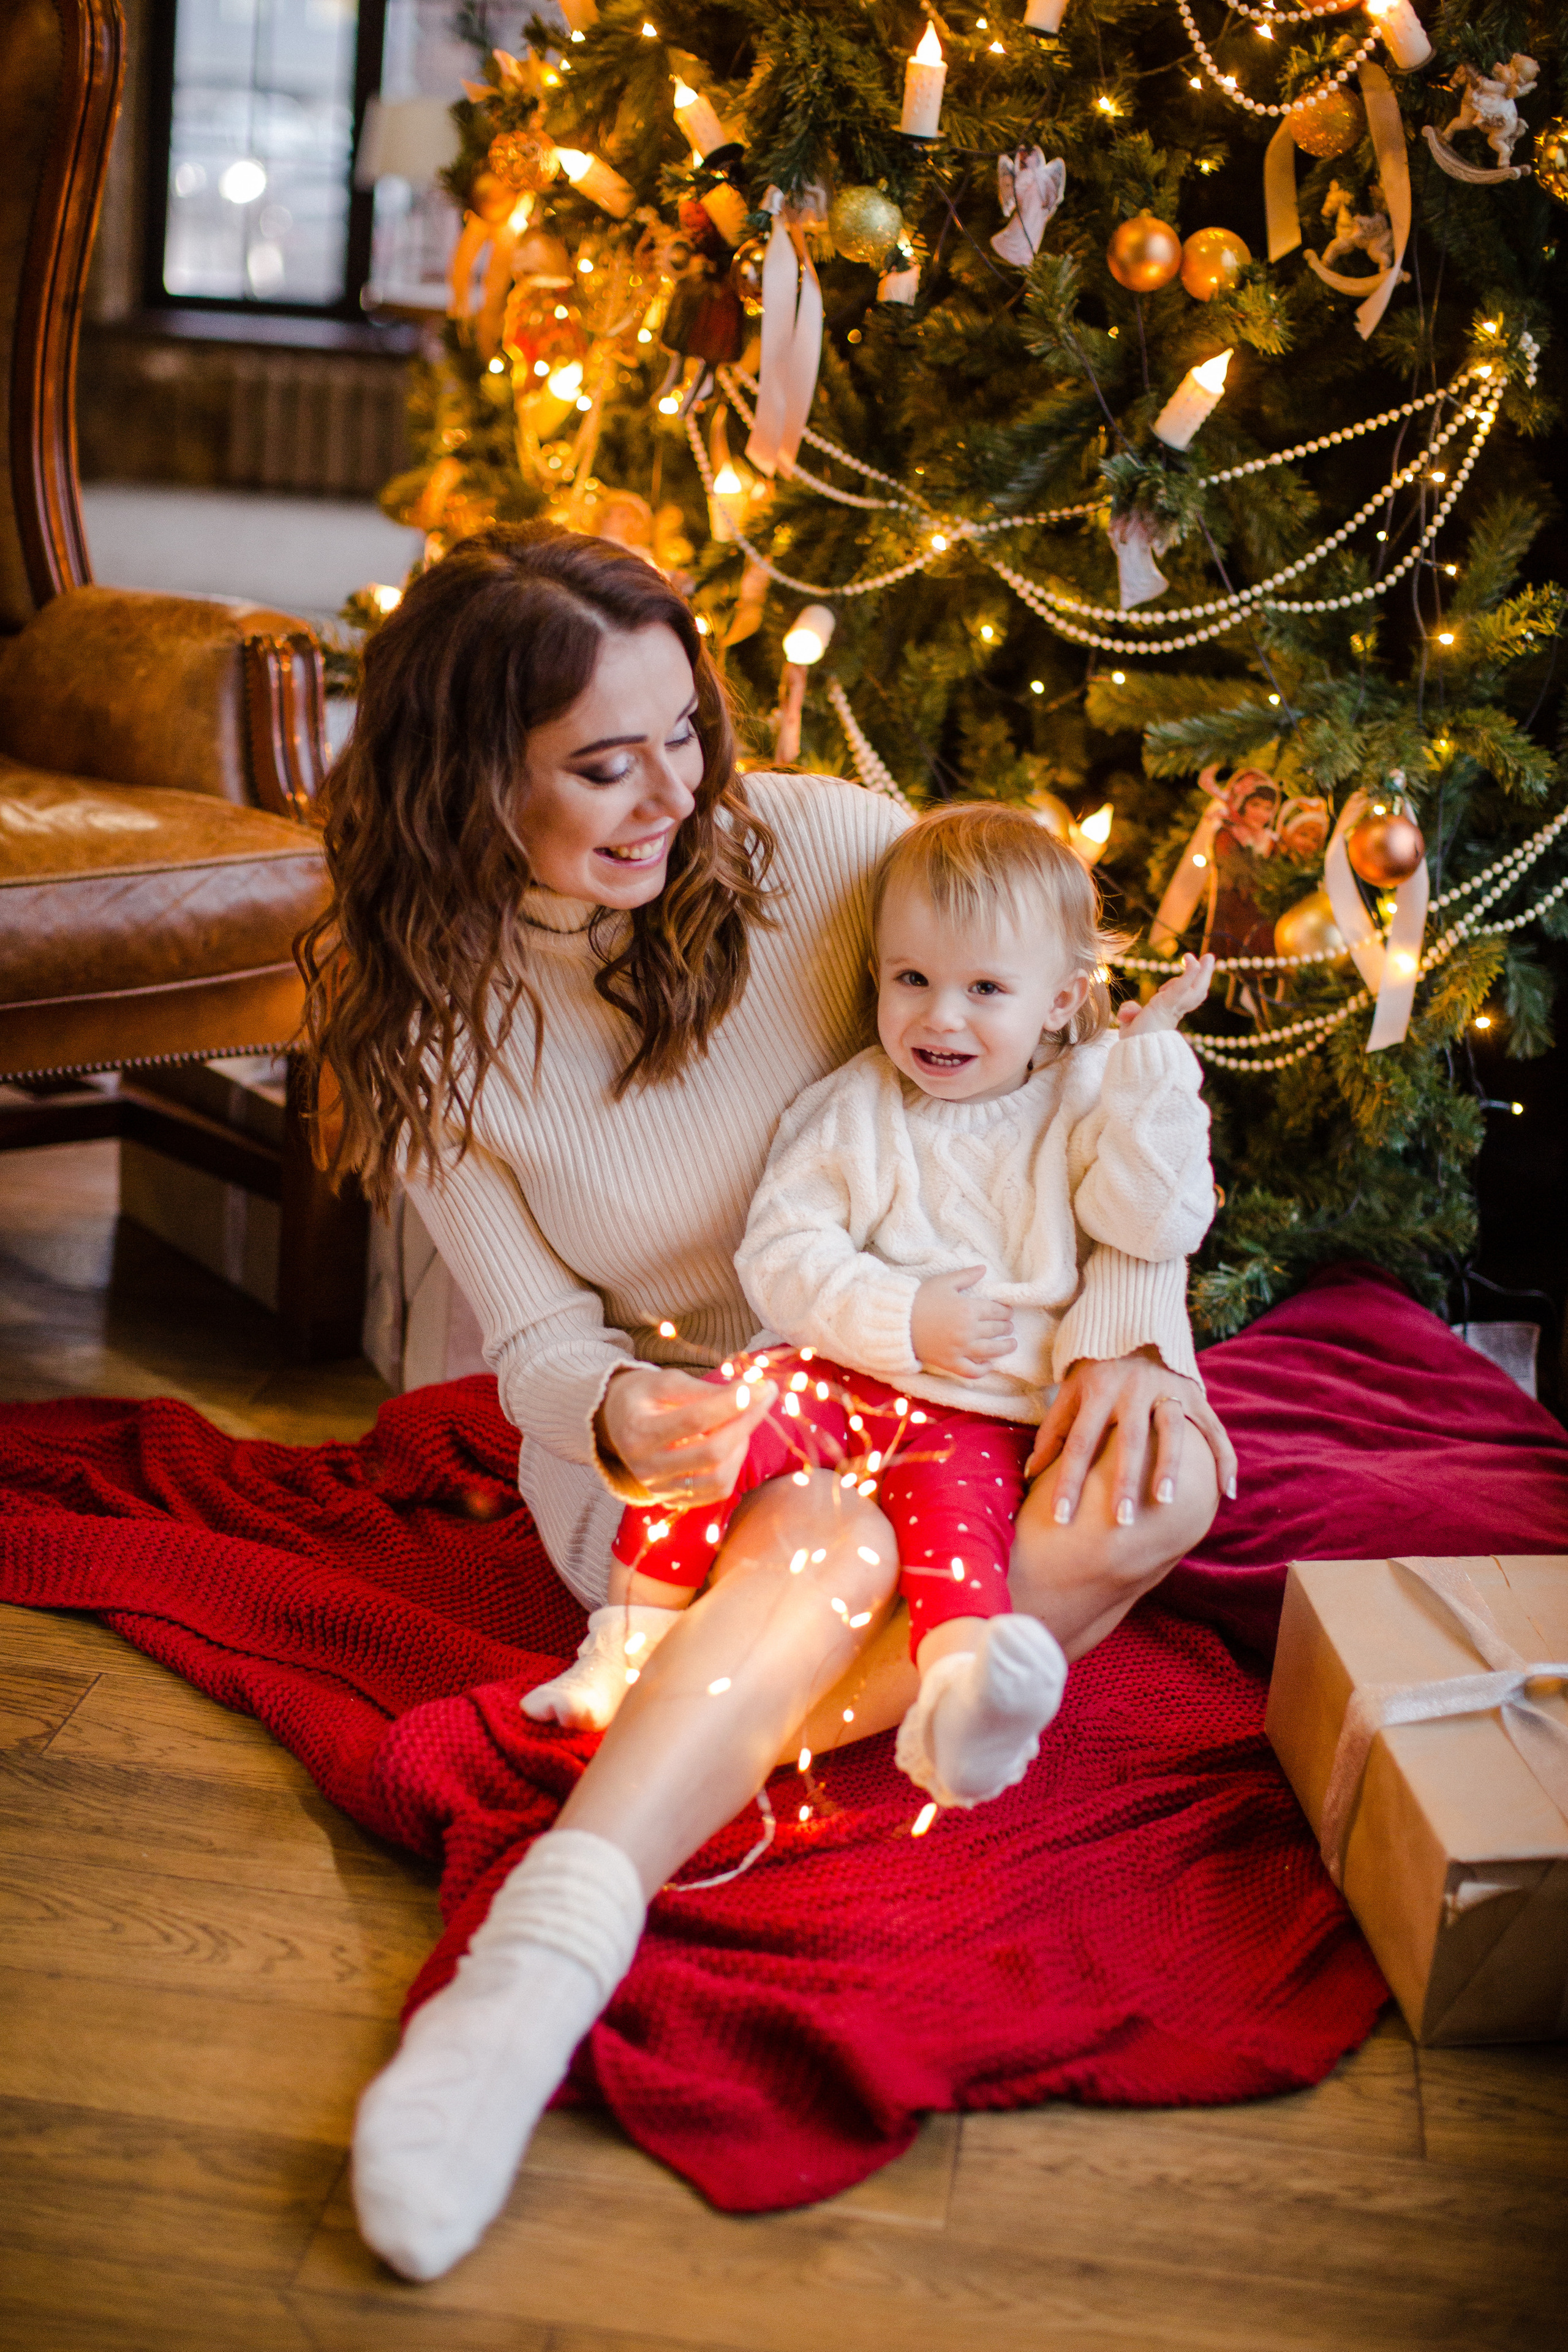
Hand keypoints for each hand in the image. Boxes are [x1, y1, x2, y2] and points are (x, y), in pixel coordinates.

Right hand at [595, 1364, 777, 1509]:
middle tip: (765, 1396)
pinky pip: (715, 1492)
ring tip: (745, 1419)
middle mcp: (646, 1467)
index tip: (759, 1386)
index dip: (730, 1404)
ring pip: (717, 1478)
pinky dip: (733, 1466)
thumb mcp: (665, 1382)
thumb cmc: (643, 1396)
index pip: (693, 1420)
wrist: (617, 1423)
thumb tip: (749, 1392)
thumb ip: (703, 1390)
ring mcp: (659, 1489)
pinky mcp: (672, 1500)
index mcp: (638, 1432)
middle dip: (745, 1422)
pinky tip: (734, 1442)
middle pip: (710, 1453)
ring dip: (742, 1447)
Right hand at [910, 1267, 1014, 1379]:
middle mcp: (968, 1331)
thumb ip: (966, 1275)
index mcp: (968, 1309)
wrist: (896, 1322)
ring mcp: (960, 1349)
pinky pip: (972, 1371)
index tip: (1008, 1311)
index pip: (996, 1311)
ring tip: (1012, 1344)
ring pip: (991, 1351)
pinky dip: (983, 1370)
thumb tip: (983, 1268)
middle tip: (1009, 1326)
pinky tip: (989, 1365)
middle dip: (1006, 1327)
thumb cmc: (919, 1299)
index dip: (1005, 1311)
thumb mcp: (943, 1282)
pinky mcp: (950, 1363)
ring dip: (1005, 1347)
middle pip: (996, 1330)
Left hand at [1026, 1347, 1237, 1524]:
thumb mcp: (1070, 1391)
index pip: (1080, 1443)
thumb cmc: (1095, 1366)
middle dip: (1124, 1481)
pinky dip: (1222, 1458)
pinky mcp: (1193, 1391)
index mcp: (1097, 1391)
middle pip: (1127, 1441)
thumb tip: (1031, 1474)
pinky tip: (1226, 1491)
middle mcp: (1132, 1390)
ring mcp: (1166, 1389)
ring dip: (1170, 1467)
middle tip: (1121, 1521)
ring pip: (1171, 1432)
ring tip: (1166, 1502)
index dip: (1069, 1480)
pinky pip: (1212, 1428)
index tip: (1062, 1518)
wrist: (1134, 1316)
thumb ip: (1053, 1431)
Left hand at [1118, 952, 1213, 1036]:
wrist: (1132, 1056)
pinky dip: (1188, 976)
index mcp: (1169, 1014)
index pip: (1185, 996)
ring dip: (1202, 972)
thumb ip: (1130, 1013)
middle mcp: (1174, 1011)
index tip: (1184, 970)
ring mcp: (1170, 1008)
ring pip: (1195, 990)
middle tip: (1209, 958)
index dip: (1187, 981)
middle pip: (1196, 992)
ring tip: (1208, 957)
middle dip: (1204, 975)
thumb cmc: (1131, 1042)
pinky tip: (1195, 964)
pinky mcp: (1164, 1006)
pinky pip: (1180, 989)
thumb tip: (1129, 1011)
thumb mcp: (1130, 1023)